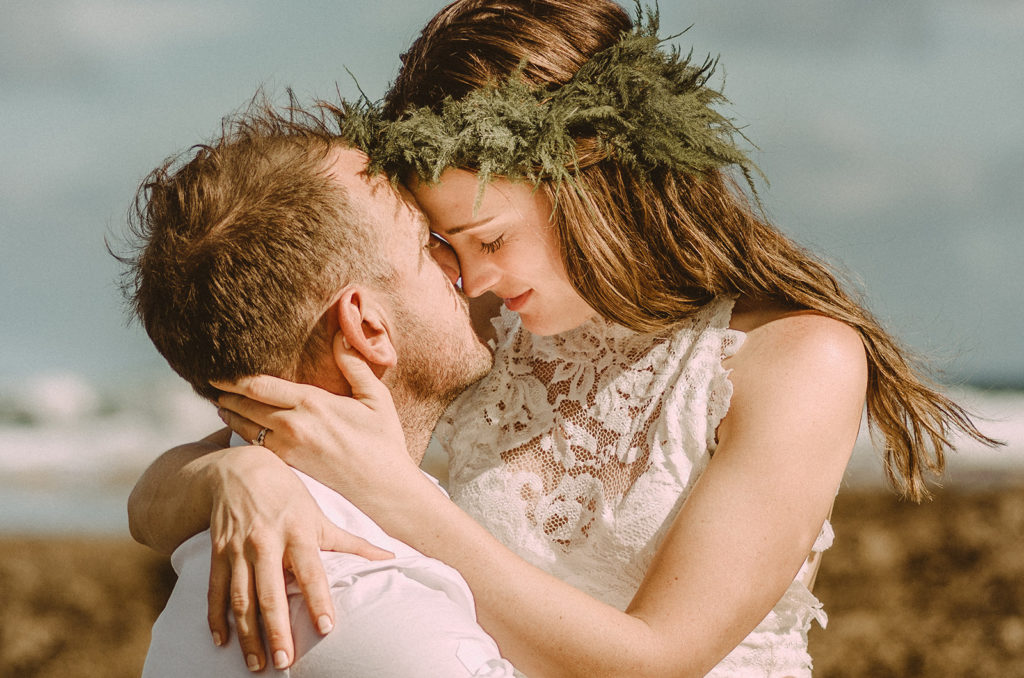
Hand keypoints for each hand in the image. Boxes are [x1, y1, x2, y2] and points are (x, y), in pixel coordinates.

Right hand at [205, 446, 392, 670]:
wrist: (239, 469)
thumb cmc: (287, 495)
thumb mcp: (319, 514)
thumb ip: (351, 542)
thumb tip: (389, 558)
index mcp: (297, 531)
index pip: (310, 571)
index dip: (318, 599)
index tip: (326, 628)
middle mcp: (266, 541)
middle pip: (270, 592)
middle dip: (276, 630)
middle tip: (284, 663)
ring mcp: (238, 548)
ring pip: (241, 598)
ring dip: (247, 634)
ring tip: (257, 664)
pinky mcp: (217, 553)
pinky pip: (216, 590)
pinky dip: (216, 617)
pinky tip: (221, 642)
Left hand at [212, 334, 420, 509]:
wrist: (384, 490)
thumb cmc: (384, 441)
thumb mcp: (376, 398)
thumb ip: (355, 365)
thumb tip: (342, 334)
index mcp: (313, 403)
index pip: (260, 386)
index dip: (234, 378)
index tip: (218, 370)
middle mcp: (294, 426)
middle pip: (245, 405)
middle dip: (225, 394)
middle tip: (212, 384)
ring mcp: (288, 449)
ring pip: (245, 428)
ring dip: (230, 415)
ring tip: (221, 404)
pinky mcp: (289, 467)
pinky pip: (255, 447)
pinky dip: (243, 435)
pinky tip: (240, 429)